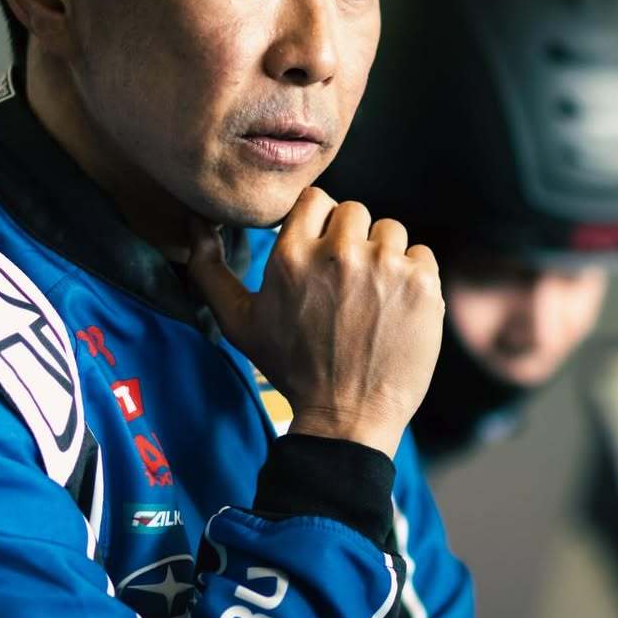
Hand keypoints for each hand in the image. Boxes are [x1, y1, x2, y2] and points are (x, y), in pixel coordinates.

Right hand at [188, 188, 443, 457]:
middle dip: (350, 240)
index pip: (315, 199)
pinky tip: (396, 307)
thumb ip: (209, 268)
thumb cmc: (289, 369)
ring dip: (382, 256)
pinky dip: (412, 276)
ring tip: (372, 296)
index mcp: (293, 255)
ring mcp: (386, 267)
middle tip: (345, 282)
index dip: (319, 223)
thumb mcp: (238, 321)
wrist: (347, 418)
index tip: (320, 253)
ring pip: (390, 230)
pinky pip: (421, 255)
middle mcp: (340, 253)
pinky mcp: (422, 285)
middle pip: (354, 211)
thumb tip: (194, 221)